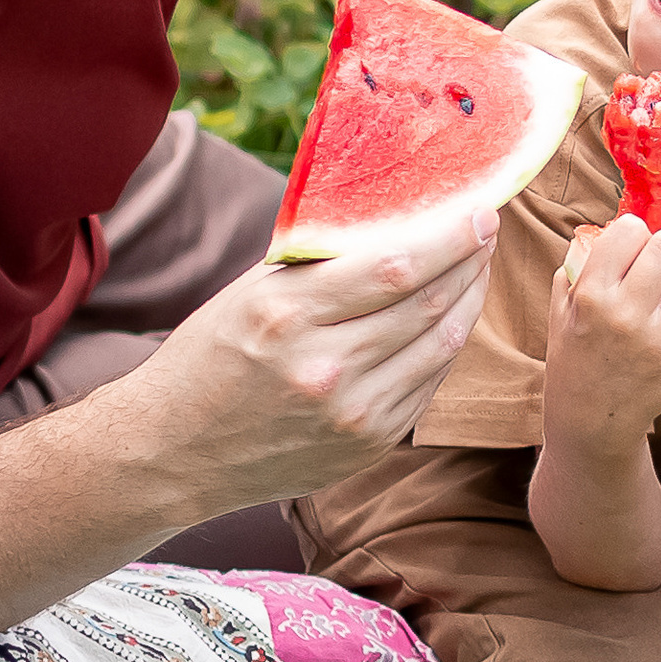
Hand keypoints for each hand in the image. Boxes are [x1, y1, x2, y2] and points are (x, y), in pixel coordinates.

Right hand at [126, 207, 496, 515]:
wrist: (173, 452)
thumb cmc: (209, 357)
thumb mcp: (250, 294)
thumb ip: (316, 260)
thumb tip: (389, 214)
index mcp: (288, 315)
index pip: (395, 267)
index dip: (448, 237)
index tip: (477, 209)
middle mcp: (325, 368)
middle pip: (428, 304)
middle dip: (469, 260)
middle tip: (487, 229)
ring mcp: (351, 414)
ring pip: (440, 346)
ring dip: (468, 301)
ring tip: (476, 268)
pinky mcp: (368, 446)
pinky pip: (427, 385)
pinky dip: (446, 346)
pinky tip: (450, 319)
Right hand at [541, 214, 660, 450]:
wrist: (591, 419)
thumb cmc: (576, 354)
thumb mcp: (562, 307)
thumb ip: (583, 265)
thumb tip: (616, 228)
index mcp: (591, 295)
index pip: (629, 231)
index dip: (639, 227)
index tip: (648, 232)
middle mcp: (626, 315)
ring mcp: (660, 341)